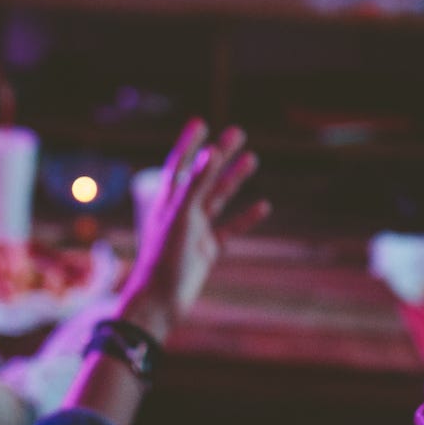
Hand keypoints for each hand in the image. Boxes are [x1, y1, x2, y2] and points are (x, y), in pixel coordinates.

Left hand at [118, 120, 268, 340]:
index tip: (201, 122)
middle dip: (220, 155)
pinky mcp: (207, 251)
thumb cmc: (164, 259)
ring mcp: (195, 231)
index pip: (178, 164)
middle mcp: (181, 212)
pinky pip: (229, 230)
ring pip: (218, 199)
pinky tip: (263, 205)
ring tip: (252, 158)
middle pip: (204, 177)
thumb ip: (195, 185)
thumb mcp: (181, 218)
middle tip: (238, 132)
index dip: (189, 143)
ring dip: (234, 179)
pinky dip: (245, 218)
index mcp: (168, 201)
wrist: (160, 302)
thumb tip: (211, 152)